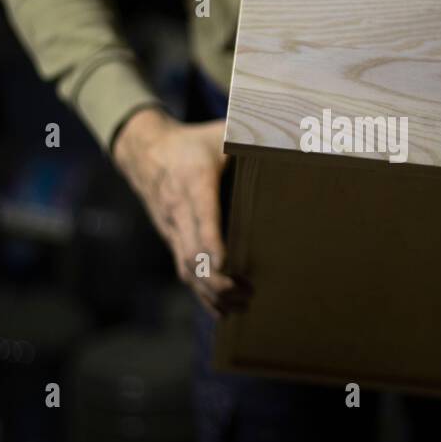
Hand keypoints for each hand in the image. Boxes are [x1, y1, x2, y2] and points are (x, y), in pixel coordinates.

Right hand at [112, 107, 249, 317]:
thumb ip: (251, 137)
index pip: (200, 217)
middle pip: (191, 252)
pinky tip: (221, 308)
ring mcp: (171, 227)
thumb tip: (296, 137)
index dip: (211, 244)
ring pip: (185, 267)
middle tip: (247, 293)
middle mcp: (178, 208)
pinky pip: (183, 269)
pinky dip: (201, 292)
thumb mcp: (221, 133)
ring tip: (240, 305)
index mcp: (193, 180)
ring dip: (210, 291)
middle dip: (217, 279)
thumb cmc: (194, 142)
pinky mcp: (171, 238)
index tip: (226, 265)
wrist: (144, 149)